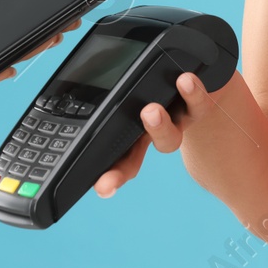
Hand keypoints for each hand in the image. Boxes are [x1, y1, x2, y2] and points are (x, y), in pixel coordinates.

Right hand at [93, 70, 216, 197]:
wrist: (207, 78)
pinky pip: (197, 101)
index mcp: (132, 131)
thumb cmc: (165, 86)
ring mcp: (176, 120)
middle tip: (109, 174)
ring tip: (150, 111)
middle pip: (133, 157)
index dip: (108, 176)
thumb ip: (110, 100)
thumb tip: (60, 91)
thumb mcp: (135, 92)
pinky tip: (186, 81)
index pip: (115, 158)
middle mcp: (154, 130)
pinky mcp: (198, 103)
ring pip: (169, 134)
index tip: (101, 189)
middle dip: (123, 169)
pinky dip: (193, 92)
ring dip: (159, 126)